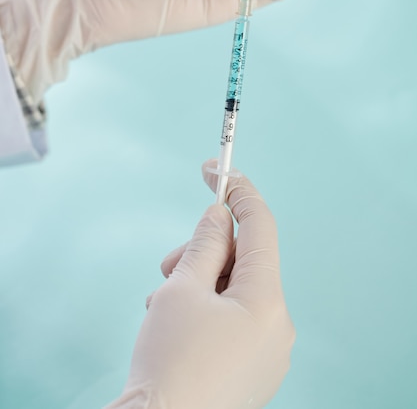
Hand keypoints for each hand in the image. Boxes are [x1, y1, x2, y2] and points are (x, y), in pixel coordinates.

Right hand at [105, 161, 294, 408]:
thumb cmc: (170, 362)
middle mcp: (278, 325)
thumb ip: (205, 244)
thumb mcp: (182, 289)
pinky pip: (234, 320)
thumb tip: (219, 215)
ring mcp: (268, 351)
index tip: (217, 169)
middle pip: (243, 261)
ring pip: (235, 291)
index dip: (238, 192)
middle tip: (169, 265)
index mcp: (267, 301)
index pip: (260, 227)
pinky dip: (206, 309)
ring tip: (164, 303)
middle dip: (205, 251)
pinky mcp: (253, 368)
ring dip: (200, 283)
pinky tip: (175, 324)